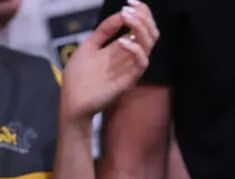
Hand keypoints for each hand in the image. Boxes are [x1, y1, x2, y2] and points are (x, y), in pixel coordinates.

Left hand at [60, 0, 158, 122]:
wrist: (73, 101)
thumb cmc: (79, 76)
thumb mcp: (89, 46)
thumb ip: (104, 31)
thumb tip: (120, 14)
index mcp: (122, 49)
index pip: (140, 29)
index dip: (140, 14)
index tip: (131, 2)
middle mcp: (129, 57)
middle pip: (149, 34)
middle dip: (143, 18)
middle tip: (129, 8)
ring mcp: (130, 68)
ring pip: (149, 45)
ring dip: (140, 29)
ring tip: (127, 17)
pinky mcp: (129, 80)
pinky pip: (142, 64)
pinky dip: (135, 50)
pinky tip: (122, 41)